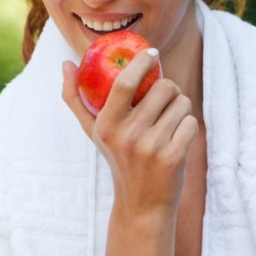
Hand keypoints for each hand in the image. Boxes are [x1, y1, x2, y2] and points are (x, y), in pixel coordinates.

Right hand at [62, 48, 197, 219]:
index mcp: (105, 124)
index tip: (152, 52)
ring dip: (180, 107)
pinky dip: (187, 126)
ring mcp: (150, 148)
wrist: (140, 203)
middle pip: (164, 88)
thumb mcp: (93, 130)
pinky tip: (176, 137)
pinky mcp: (172, 159)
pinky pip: (190, 123)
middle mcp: (127, 135)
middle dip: (170, 88)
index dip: (141, 62)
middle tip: (165, 98)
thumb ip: (75, 97)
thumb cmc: (117, 157)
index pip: (124, 83)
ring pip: (181, 104)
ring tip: (169, 120)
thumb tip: (65, 63)